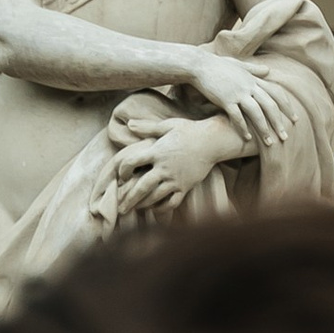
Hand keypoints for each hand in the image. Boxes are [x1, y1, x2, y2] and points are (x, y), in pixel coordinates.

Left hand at [112, 114, 236, 212]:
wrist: (213, 141)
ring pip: (155, 197)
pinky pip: (172, 202)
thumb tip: (129, 124)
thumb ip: (147, 127)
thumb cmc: (189, 131)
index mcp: (157, 152)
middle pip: (141, 187)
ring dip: (142, 204)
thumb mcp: (167, 125)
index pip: (132, 162)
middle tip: (120, 208)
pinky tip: (155, 209)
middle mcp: (164, 168)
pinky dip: (162, 208)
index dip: (123, 170)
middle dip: (128, 198)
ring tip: (134, 209)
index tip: (122, 175)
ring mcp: (175, 179)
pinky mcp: (185, 186)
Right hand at [189, 51, 295, 154]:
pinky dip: (244, 128)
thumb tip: (269, 70)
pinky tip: (248, 138)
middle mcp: (249, 86)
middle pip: (270, 106)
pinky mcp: (225, 99)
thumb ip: (255, 69)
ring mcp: (238, 93)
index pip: (277, 93)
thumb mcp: (239, 65)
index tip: (295, 119)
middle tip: (285, 137)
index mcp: (254, 79)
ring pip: (256, 113)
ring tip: (270, 143)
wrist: (199, 64)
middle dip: (279, 123)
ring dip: (264, 129)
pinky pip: (237, 116)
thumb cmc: (218, 65)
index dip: (287, 107)